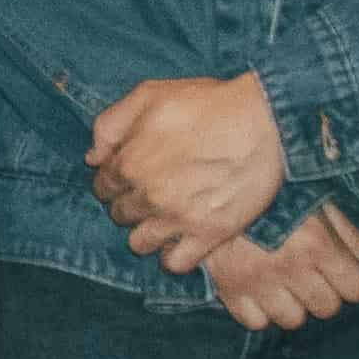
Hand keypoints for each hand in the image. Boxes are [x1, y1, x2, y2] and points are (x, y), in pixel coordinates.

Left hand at [86, 75, 289, 265]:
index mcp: (129, 161)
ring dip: (147, 232)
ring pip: (140, 244)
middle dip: (131, 204)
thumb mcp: (150, 95)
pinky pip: (175, 263)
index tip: (132, 176)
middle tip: (153, 192)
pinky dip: (174, 256)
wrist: (266, 121)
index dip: (115, 180)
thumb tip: (92, 157)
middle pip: (120, 214)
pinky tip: (182, 241)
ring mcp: (177, 218)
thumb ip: (111, 124)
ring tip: (166, 218)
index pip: (103, 186)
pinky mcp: (208, 234)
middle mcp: (147, 195)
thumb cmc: (209, 104)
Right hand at [193, 207, 358, 332]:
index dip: (353, 282)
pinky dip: (260, 310)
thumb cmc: (275, 192)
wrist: (214, 184)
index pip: (357, 289)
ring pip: (294, 320)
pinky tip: (260, 289)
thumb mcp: (320, 204)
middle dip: (325, 293)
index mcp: (317, 243)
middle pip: (328, 308)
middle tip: (311, 275)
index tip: (342, 272)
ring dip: (293, 304)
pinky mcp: (229, 289)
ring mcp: (258, 282)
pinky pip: (256, 322)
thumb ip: (354, 238)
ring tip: (285, 282)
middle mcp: (290, 267)